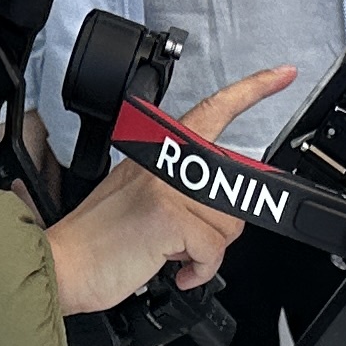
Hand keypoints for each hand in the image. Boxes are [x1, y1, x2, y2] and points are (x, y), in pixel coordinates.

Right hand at [39, 64, 296, 311]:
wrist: (62, 264)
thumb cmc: (97, 239)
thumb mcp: (139, 197)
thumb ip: (181, 187)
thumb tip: (221, 204)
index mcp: (158, 149)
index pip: (213, 109)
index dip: (254, 90)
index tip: (283, 74)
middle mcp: (166, 160)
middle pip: (234, 188)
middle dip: (219, 227)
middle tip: (183, 240)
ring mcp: (168, 186)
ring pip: (229, 223)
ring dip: (206, 251)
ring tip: (170, 252)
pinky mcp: (170, 216)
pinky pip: (214, 250)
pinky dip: (198, 270)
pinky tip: (175, 270)